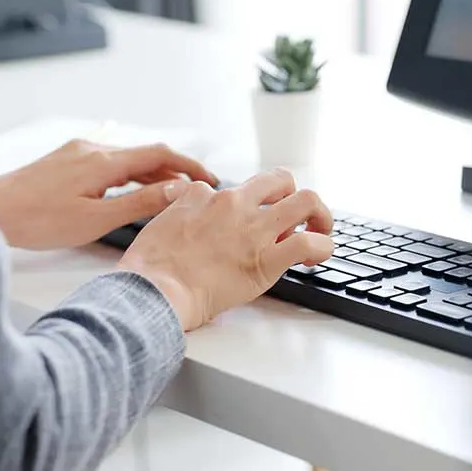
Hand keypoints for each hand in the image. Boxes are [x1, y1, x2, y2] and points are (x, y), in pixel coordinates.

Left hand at [0, 140, 217, 249]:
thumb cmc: (37, 220)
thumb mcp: (95, 218)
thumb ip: (139, 202)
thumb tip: (177, 190)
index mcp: (103, 161)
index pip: (160, 154)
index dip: (189, 165)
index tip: (209, 178)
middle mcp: (92, 148)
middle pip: (145, 154)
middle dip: (174, 171)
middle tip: (195, 192)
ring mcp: (77, 151)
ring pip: (126, 159)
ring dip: (151, 175)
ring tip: (170, 197)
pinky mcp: (66, 159)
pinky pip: (108, 162)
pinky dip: (129, 175)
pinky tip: (131, 192)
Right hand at [117, 168, 333, 330]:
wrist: (152, 291)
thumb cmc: (149, 268)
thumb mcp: (160, 222)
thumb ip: (181, 211)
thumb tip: (189, 211)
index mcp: (205, 195)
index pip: (239, 188)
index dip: (249, 207)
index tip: (247, 227)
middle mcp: (233, 204)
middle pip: (280, 179)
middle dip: (293, 196)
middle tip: (295, 218)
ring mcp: (252, 229)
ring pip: (306, 200)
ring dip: (319, 215)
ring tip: (318, 230)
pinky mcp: (266, 260)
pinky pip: (310, 243)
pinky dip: (322, 248)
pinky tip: (314, 258)